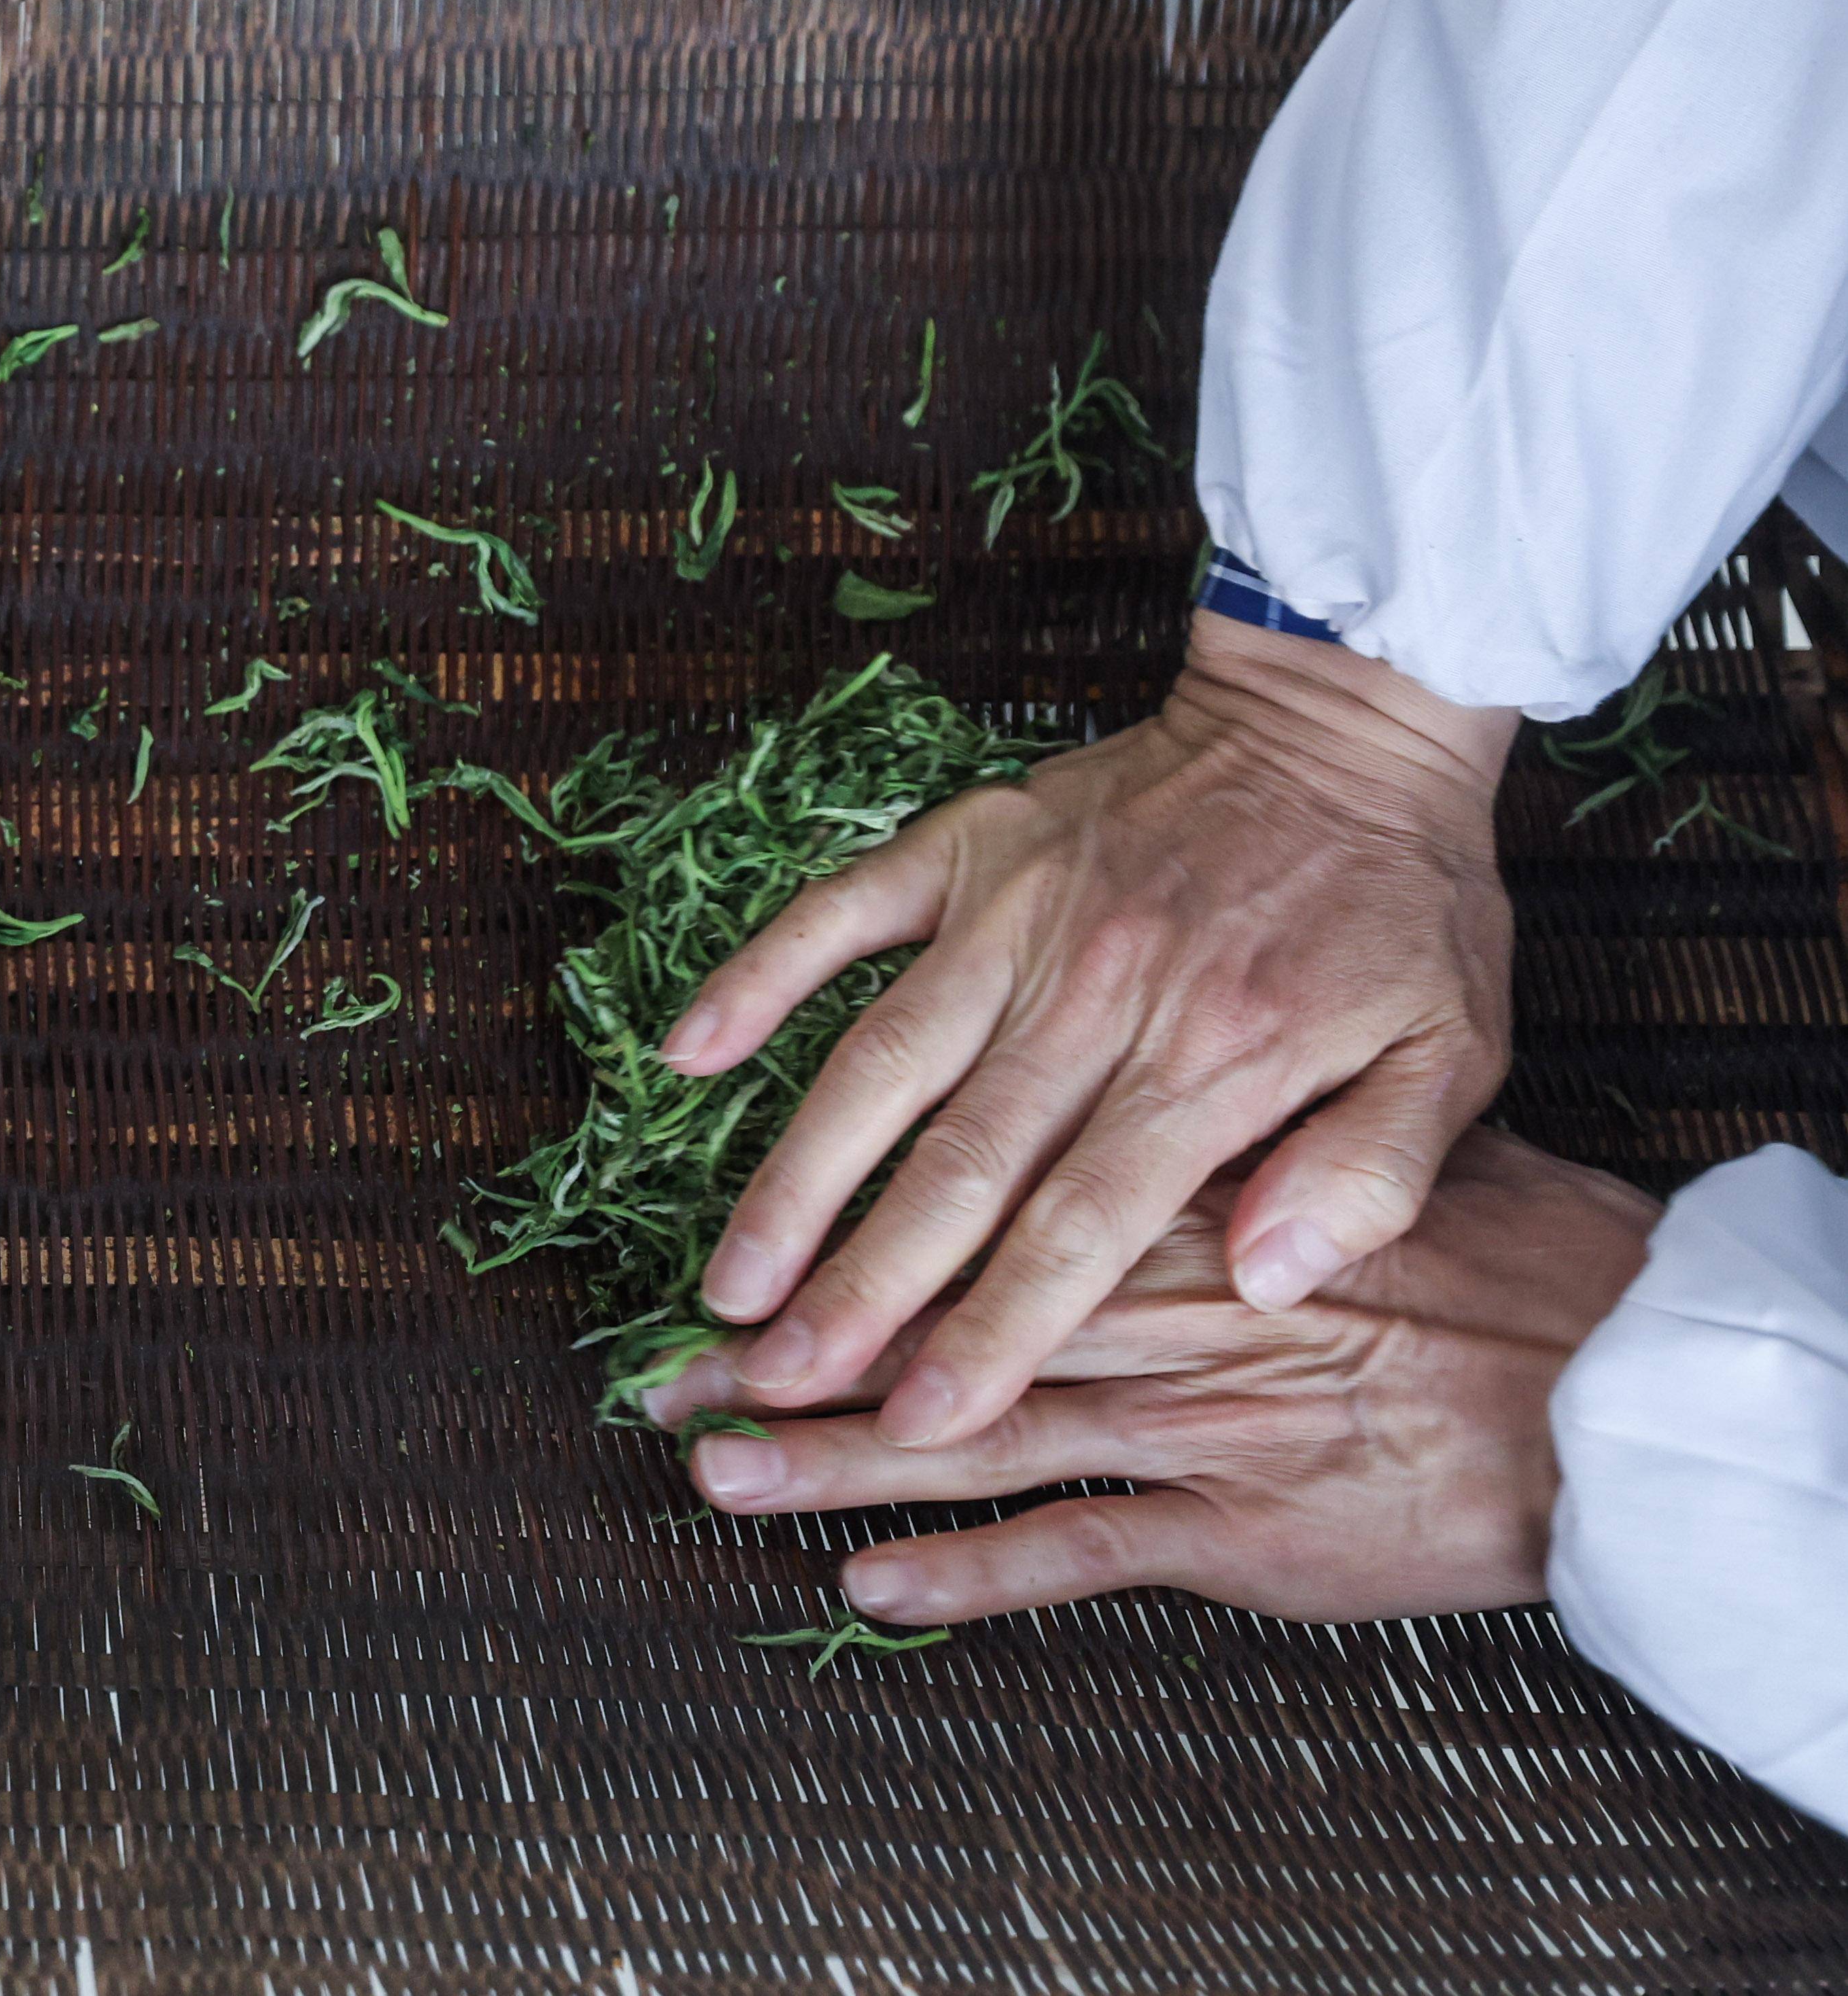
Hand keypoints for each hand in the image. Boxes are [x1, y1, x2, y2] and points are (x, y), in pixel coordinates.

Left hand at [650, 1127, 1653, 1624]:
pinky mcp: (1239, 1528)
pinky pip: (1079, 1550)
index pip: (964, 1213)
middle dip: (798, 1353)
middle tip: (666, 1376)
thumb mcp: (1353, 1125)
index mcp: (1169, 1198)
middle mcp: (1154, 1312)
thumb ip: (1215, 1123)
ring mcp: (1190, 1425)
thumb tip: (1087, 1092)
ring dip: (837, 1460)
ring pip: (976, 1440)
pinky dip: (971, 1575)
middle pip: (934, 1326)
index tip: (733, 1270)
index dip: (837, 1243)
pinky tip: (865, 1582)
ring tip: (715, 1469)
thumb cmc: (1483, 1251)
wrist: (1610, 1369)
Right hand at [666, 611, 1521, 1448]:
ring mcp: (1016, 914)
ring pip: (878, 1065)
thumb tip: (1268, 1281)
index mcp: (1211, 1060)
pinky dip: (757, 978)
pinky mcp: (967, 845)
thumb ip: (1370, 1172)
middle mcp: (1095, 994)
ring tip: (730, 1281)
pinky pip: (838, 912)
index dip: (994, 1333)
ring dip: (794, 1180)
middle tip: (783, 1385)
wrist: (1350, 716)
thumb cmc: (1398, 899)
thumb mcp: (1452, 1049)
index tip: (920, 1422)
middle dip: (861, 1290)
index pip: (1080, 1229)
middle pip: (956, 1169)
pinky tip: (688, 1055)